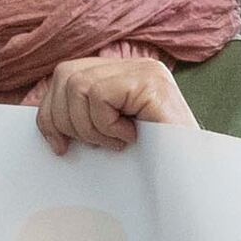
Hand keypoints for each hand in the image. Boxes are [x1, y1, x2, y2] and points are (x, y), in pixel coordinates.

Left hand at [34, 50, 182, 153]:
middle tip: (91, 145)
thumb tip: (48, 122)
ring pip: (78, 85)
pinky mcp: (150, 81)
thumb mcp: (111, 133)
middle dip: (63, 118)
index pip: (66, 75)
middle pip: (65, 75)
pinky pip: (100, 96)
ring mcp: (144, 69)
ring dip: (90, 125)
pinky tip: (129, 137)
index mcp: (124, 73)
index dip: (51, 111)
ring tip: (116, 142)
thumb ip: (87, 116)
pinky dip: (106, 125)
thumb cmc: (156, 162)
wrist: (193, 177)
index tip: (58, 145)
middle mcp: (136, 64)